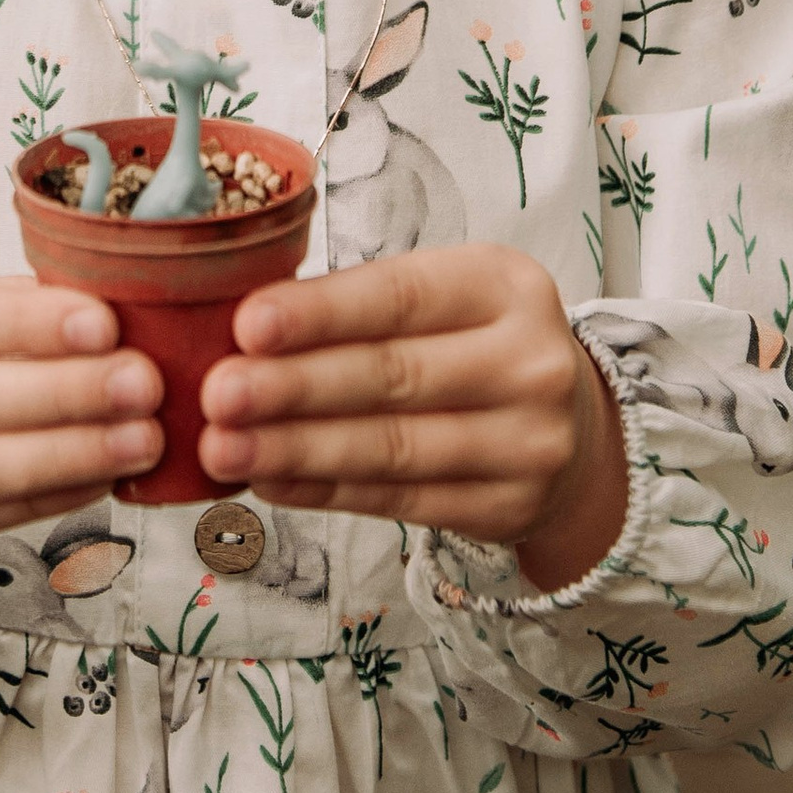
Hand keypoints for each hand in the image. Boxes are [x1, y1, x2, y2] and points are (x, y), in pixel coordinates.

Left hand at [195, 246, 627, 589]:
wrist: (575, 431)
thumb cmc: (476, 345)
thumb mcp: (446, 297)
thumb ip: (362, 305)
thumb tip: (243, 328)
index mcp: (507, 285)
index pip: (402, 295)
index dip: (322, 313)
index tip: (247, 324)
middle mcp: (531, 362)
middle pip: (393, 376)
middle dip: (293, 387)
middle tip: (217, 396)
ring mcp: (529, 443)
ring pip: (392, 448)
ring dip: (296, 450)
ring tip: (224, 448)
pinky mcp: (509, 508)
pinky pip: (400, 501)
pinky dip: (326, 492)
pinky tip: (271, 480)